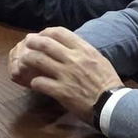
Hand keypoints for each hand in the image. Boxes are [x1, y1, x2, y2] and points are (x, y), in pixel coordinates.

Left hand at [8, 27, 122, 118]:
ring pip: (38, 60)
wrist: (113, 104)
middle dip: (32, 42)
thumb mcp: (98, 60)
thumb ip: (83, 52)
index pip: (60, 32)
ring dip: (28, 60)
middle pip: (45, 44)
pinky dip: (34, 82)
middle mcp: (73, 59)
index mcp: (84, 50)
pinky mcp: (61, 91)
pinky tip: (34, 83)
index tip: (41, 36)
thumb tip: (71, 47)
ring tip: (24, 62)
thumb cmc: (107, 82)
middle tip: (26, 44)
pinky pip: (40, 82)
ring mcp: (66, 75)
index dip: (46, 32)